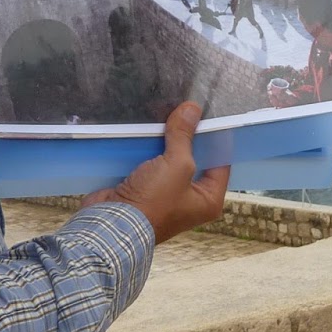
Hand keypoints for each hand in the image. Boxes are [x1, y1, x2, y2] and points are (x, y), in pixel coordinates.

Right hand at [81, 102, 228, 242]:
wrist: (110, 223)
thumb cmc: (154, 201)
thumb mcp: (177, 165)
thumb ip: (184, 136)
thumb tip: (192, 108)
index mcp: (208, 200)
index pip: (220, 163)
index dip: (216, 138)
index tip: (210, 114)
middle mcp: (188, 199)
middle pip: (194, 160)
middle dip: (189, 136)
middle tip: (186, 108)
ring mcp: (164, 194)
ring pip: (169, 159)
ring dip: (166, 140)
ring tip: (166, 111)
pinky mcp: (141, 188)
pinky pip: (149, 163)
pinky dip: (147, 147)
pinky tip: (146, 126)